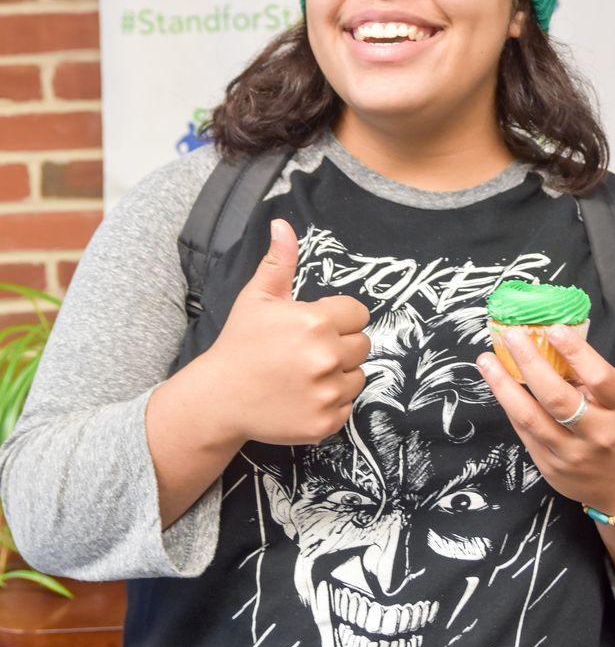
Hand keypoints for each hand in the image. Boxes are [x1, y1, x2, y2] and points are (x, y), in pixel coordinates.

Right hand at [204, 218, 370, 445]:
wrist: (220, 398)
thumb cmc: (240, 344)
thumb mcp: (257, 298)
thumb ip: (279, 261)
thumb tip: (282, 223)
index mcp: (315, 323)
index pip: (359, 314)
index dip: (339, 318)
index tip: (317, 326)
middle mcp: (326, 357)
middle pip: (363, 345)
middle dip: (341, 345)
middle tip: (308, 352)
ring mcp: (327, 393)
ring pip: (358, 377)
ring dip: (339, 375)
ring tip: (305, 374)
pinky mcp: (325, 422)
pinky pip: (347, 406)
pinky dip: (331, 403)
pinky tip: (304, 396)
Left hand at [476, 324, 614, 515]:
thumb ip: (590, 379)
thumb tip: (548, 344)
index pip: (599, 378)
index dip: (576, 353)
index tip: (553, 329)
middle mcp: (598, 434)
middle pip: (557, 398)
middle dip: (529, 362)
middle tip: (510, 334)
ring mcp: (572, 455)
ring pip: (530, 418)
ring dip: (503, 385)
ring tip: (486, 361)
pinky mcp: (550, 469)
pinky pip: (524, 432)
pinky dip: (509, 406)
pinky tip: (499, 386)